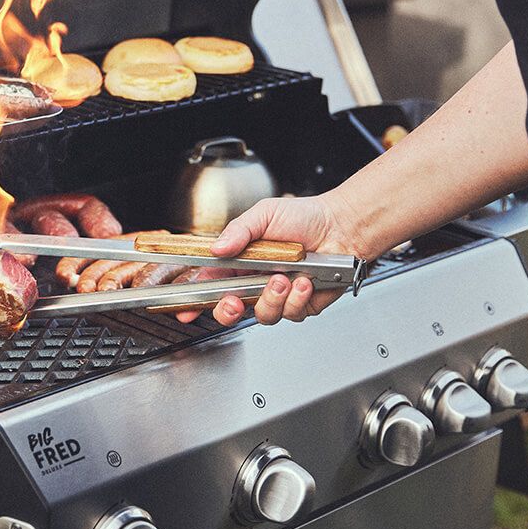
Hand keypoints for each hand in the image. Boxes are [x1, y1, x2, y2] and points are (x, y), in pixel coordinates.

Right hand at [177, 193, 365, 325]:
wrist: (342, 226)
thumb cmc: (305, 217)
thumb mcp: (265, 214)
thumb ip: (239, 231)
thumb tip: (217, 248)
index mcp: (241, 261)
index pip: (212, 283)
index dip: (195, 299)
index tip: (185, 309)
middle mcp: (257, 281)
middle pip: (230, 309)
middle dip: (228, 311)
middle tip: (233, 302)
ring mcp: (278, 295)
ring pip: (262, 314)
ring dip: (271, 298)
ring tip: (283, 278)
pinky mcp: (301, 305)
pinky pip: (291, 313)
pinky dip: (297, 298)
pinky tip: (304, 281)